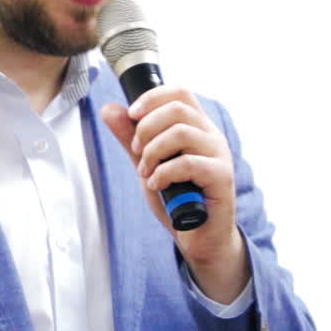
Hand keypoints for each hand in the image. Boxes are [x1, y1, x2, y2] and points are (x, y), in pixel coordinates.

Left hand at [101, 87, 248, 303]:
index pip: (180, 92)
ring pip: (181, 132)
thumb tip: (109, 109)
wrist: (198, 237)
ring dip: (153, 152)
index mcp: (197, 127)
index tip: (131, 116)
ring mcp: (219, 155)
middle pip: (178, 108)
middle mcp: (211, 136)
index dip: (152, 98)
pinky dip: (163, 173)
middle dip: (146, 128)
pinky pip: (188, 163)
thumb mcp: (147, 164)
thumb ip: (130, 138)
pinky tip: (156, 185)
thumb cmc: (177, 199)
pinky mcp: (221, 177)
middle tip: (136, 152)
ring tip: (145, 172)